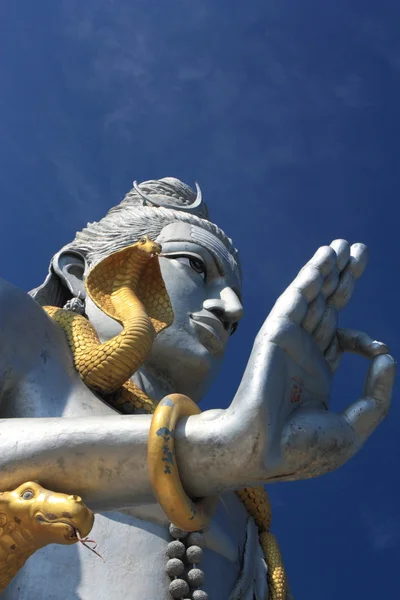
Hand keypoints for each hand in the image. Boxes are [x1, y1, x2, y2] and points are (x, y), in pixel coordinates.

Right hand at [230, 240, 394, 482]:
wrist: (266, 453)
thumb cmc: (304, 449)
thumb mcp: (354, 428)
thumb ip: (377, 395)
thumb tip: (388, 355)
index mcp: (317, 372)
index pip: (342, 338)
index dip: (364, 338)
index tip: (378, 349)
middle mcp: (303, 351)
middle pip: (327, 305)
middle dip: (342, 278)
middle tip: (357, 249)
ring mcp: (289, 341)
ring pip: (311, 296)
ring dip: (325, 269)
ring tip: (341, 245)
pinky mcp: (276, 334)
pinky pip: (295, 300)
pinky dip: (309, 279)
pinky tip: (323, 259)